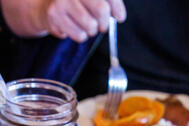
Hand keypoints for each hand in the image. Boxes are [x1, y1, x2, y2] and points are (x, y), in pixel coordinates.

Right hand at [1, 0, 126, 40]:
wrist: (45, 7)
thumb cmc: (74, 3)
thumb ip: (107, 2)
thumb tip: (120, 16)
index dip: (117, 7)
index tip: (120, 17)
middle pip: (101, 10)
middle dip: (105, 23)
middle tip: (102, 26)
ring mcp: (61, 0)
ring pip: (90, 26)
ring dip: (91, 31)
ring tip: (84, 25)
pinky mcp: (54, 15)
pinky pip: (79, 35)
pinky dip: (80, 36)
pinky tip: (72, 27)